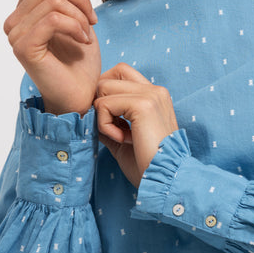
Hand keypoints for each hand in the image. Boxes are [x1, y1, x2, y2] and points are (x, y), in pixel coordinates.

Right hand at [4, 0, 101, 115]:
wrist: (80, 95)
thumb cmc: (80, 62)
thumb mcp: (81, 19)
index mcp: (26, 9)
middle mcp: (15, 19)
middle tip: (93, 20)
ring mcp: (16, 33)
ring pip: (55, 0)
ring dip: (80, 15)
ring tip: (88, 34)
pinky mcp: (24, 47)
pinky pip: (53, 20)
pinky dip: (75, 27)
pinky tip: (84, 40)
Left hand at [95, 63, 178, 187]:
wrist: (166, 179)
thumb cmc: (147, 166)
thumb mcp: (123, 139)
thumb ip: (109, 122)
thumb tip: (87, 113)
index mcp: (154, 96)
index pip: (120, 73)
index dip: (106, 93)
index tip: (112, 122)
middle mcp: (155, 90)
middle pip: (108, 77)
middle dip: (100, 103)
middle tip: (113, 129)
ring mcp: (150, 95)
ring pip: (103, 88)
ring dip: (102, 116)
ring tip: (120, 137)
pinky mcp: (142, 104)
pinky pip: (104, 105)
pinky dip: (104, 125)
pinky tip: (123, 140)